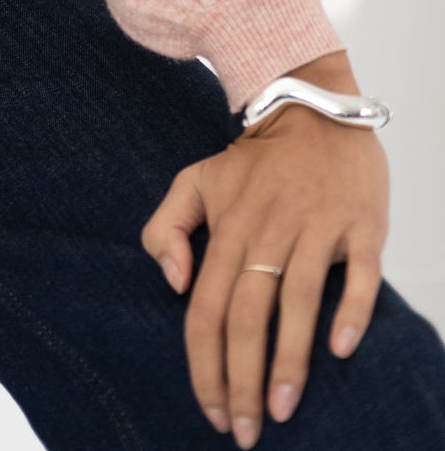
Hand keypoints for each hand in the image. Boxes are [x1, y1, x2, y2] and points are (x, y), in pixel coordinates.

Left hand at [140, 54, 387, 443]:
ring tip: (281, 409)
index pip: (205, 309)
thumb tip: (175, 284)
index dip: (203, 363)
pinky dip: (349, 311)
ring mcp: (315, 228)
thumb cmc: (253, 162)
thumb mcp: (195, 182)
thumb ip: (167, 227)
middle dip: (240, 379)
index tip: (209, 411)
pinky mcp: (360, 226)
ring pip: (296, 300)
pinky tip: (340, 350)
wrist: (312, 108)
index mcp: (227, 229)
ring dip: (289, 359)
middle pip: (246, 315)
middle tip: (243, 432)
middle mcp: (267, 231)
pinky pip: (358, 275)